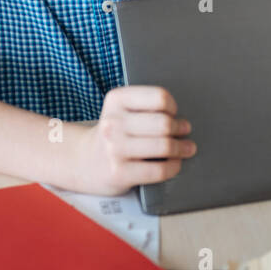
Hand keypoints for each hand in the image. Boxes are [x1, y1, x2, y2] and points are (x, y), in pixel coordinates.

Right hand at [70, 85, 196, 194]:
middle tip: (185, 130)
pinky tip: (175, 163)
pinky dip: (173, 166)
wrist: (83, 161)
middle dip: (181, 128)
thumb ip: (146, 108)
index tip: (174, 112)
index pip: (159, 97)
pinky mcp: (119, 172)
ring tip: (187, 148)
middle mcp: (113, 123)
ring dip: (181, 148)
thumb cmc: (112, 134)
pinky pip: (158, 170)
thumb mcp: (121, 111)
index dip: (173, 106)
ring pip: (164, 146)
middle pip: (164, 123)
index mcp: (116, 100)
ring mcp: (114, 149)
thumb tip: (182, 120)